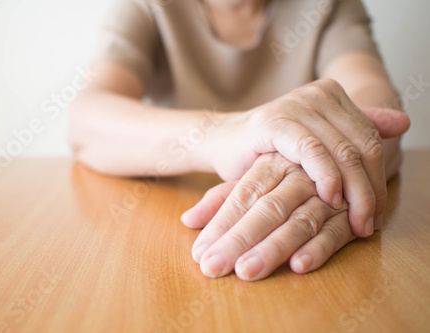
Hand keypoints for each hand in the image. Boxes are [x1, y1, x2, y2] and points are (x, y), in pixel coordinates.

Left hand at [182, 153, 358, 280]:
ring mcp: (326, 197)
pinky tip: (299, 266)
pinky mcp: (350, 215)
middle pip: (266, 210)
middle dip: (238, 240)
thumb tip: (187, 220)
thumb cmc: (289, 172)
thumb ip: (222, 199)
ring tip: (247, 271)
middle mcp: (298, 178)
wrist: (339, 152)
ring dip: (273, 249)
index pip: (242, 196)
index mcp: (272, 164)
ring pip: (298, 223)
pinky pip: (336, 232)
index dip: (220, 225)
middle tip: (213, 267)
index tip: (199, 253)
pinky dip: (319, 249)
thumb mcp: (255, 179)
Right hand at [207, 79, 409, 236]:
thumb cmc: (267, 149)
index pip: (371, 139)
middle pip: (362, 146)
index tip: (376, 213)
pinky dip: (326, 178)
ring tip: (354, 221)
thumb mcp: (314, 144)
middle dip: (371, 191)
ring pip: (342, 150)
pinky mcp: (275, 121)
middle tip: (369, 224)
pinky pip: (313, 151)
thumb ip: (354, 133)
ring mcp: (297, 105)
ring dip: (354, 191)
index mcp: (332, 95)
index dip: (378, 178)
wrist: (221, 144)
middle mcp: (318, 95)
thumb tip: (404, 123)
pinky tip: (330, 199)